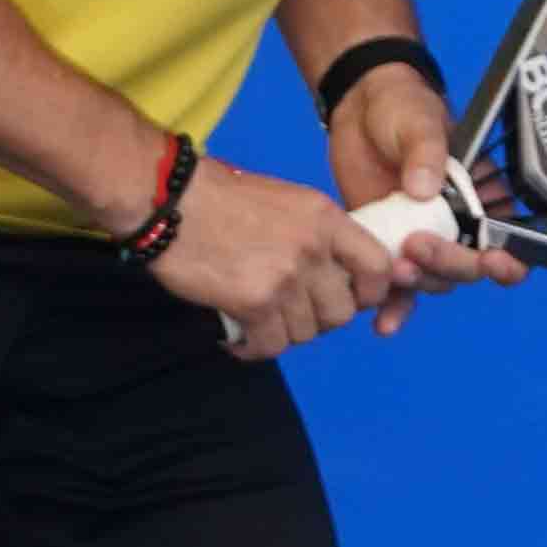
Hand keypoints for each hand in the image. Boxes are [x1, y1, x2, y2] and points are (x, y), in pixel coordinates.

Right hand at [154, 159, 408, 361]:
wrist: (168, 199)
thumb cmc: (220, 197)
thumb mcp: (286, 200)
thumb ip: (317, 235)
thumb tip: (335, 274)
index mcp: (326, 219)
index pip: (378, 268)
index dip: (370, 293)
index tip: (349, 298)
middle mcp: (313, 249)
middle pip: (341, 312)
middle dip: (318, 319)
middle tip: (291, 312)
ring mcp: (286, 277)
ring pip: (306, 332)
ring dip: (283, 333)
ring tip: (260, 321)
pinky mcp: (254, 302)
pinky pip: (271, 346)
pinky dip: (254, 349)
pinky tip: (238, 339)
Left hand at [326, 69, 525, 335]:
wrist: (357, 106)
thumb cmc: (402, 106)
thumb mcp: (420, 121)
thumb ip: (427, 152)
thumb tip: (424, 189)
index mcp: (482, 196)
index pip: (510, 237)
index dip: (508, 258)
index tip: (492, 259)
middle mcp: (459, 223)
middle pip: (470, 265)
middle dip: (449, 264)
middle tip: (416, 246)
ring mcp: (425, 237)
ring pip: (436, 280)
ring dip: (419, 283)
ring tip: (392, 269)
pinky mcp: (390, 245)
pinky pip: (398, 287)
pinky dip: (394, 308)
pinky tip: (383, 324)